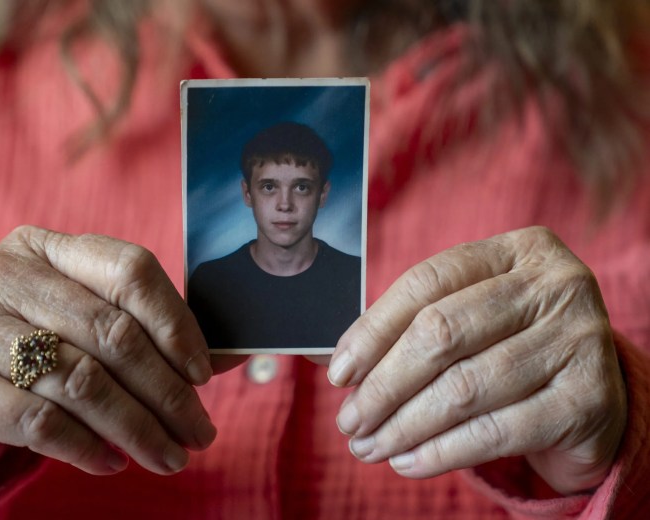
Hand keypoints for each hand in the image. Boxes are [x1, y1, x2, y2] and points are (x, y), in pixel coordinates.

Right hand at [0, 226, 216, 482]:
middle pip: (110, 331)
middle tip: (199, 433)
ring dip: (136, 427)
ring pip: (80, 379)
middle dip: (167, 391)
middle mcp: (1, 274)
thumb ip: (150, 335)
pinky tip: (112, 461)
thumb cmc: (32, 354)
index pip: (129, 270)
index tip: (204, 374)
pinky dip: (85, 446)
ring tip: (168, 457)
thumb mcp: (84, 329)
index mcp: (43, 247)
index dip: (176, 323)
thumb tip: (233, 356)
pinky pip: (36, 419)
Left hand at [328, 226, 626, 494]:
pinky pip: (496, 431)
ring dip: (404, 424)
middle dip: (383, 384)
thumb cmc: (509, 350)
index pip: (427, 282)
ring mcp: (580, 339)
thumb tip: (323, 358)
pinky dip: (441, 452)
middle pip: (442, 333)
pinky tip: (407, 460)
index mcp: (518, 250)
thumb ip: (403, 331)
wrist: (589, 397)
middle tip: (349, 419)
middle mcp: (556, 284)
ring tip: (368, 446)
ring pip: (464, 387)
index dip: (373, 328)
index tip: (338, 372)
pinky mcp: (590, 399)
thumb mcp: (465, 322)